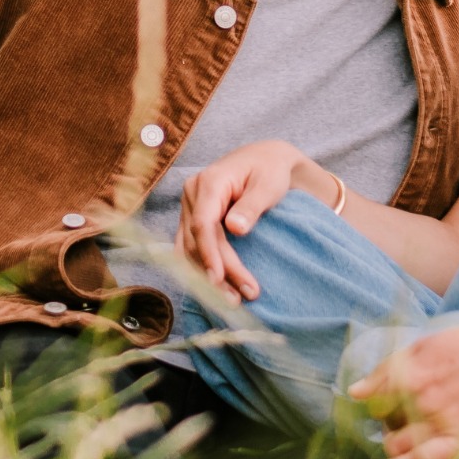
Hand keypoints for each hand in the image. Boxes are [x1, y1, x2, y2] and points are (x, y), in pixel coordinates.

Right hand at [175, 140, 319, 302]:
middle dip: (216, 272)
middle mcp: (192, 194)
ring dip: (207, 275)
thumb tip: (234, 228)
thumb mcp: (268, 185)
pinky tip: (215, 288)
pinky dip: (200, 267)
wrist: (264, 159)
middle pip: (197, 240)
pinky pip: (189, 247)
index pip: (202, 223)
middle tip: (241, 298)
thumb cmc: (269, 170)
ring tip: (232, 300)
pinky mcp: (192, 218)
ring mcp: (189, 207)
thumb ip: (251, 206)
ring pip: (189, 248)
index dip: (209, 253)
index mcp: (209, 182)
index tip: (219, 278)